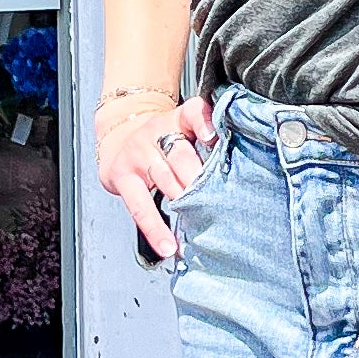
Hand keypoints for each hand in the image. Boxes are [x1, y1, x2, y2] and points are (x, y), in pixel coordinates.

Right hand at [97, 86, 214, 260]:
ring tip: (199, 222)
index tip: (213, 137)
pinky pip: (140, 206)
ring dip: (184, 203)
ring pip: (164, 179)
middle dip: (200, 178)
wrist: (118, 137)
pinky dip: (155, 229)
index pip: (191, 112)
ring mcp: (137, 154)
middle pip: (181, 154)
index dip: (203, 121)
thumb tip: (241, 172)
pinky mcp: (122, 177)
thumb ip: (207, 144)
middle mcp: (156, 132)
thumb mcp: (182, 130)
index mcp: (177, 119)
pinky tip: (168, 246)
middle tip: (218, 198)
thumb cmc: (162, 142)